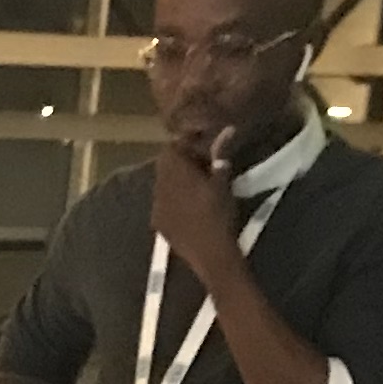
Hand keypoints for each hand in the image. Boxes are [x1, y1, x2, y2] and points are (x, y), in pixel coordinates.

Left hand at [152, 138, 246, 275]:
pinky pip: (162, 203)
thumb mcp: (223, 182)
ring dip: (175, 180)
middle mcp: (159, 187)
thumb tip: (227, 130)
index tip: (201, 142)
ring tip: (195, 183)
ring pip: (162, 184)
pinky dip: (173, 198)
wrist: (210, 253)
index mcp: (174, 171)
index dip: (186, 142)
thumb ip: (220, 155)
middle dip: (180, 160)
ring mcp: (156, 206)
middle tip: (201, 163)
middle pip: (165, 165)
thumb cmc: (219, 213)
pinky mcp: (158, 223)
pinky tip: (187, 204)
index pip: (172, 147)